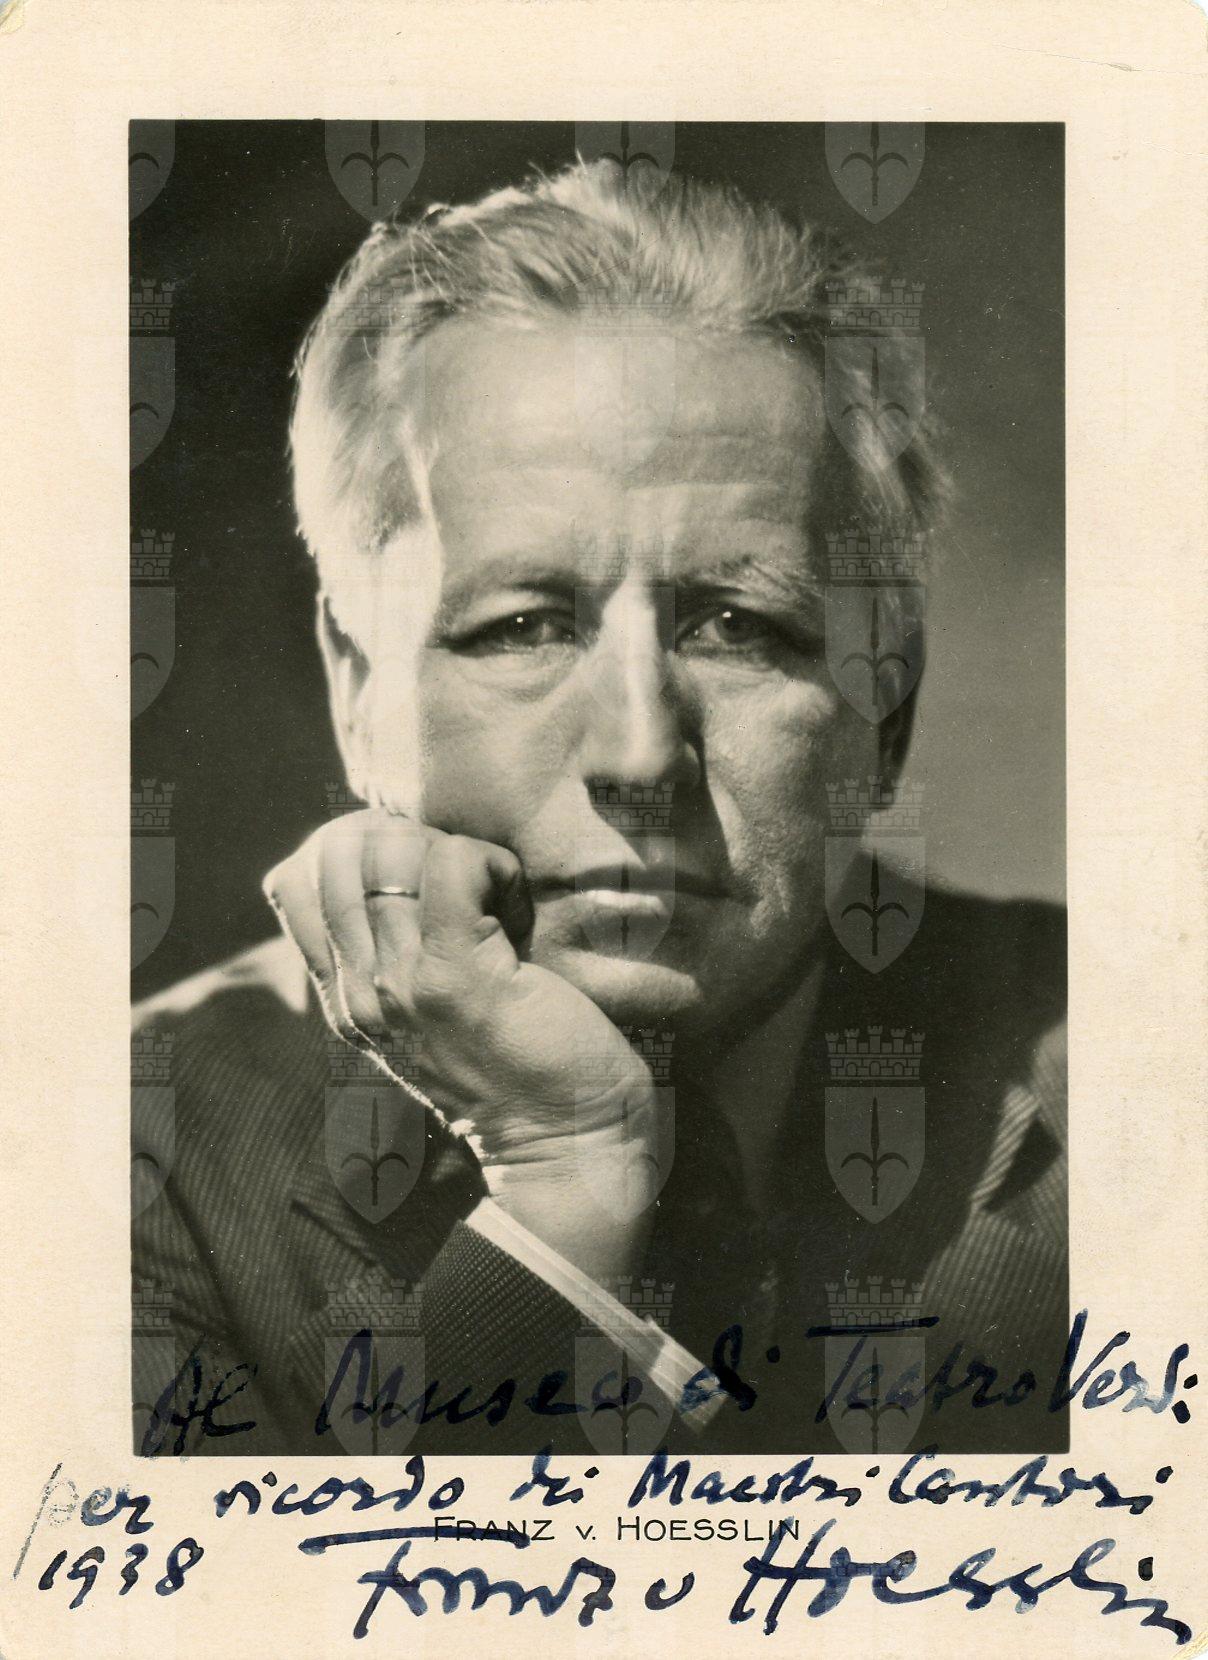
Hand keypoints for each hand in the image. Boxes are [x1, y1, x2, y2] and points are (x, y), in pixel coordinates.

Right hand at [262, 809, 662, 1277]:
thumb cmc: (525, 1067)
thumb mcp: (433, 1014)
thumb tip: (392, 863)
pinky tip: (515, 911)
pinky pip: (452, 864)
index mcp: (345, 999)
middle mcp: (358, 992)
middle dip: (407, 838)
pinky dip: (492, 865)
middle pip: (336, 851)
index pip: (292, 880)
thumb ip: (395, 956)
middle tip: (463, 880)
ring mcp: (399, 984)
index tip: (419, 873)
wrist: (569, 1146)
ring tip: (492, 900)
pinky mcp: (454, 976)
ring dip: (455, 852)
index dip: (354, 847)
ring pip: (391, 850)